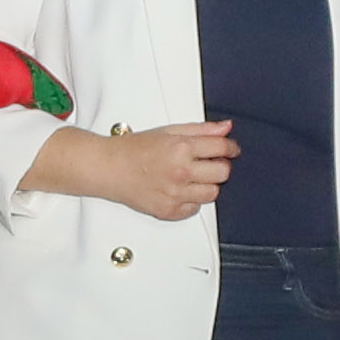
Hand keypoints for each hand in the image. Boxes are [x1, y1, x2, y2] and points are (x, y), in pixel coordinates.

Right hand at [33, 119, 237, 222]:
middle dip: (220, 166)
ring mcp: (175, 194)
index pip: (222, 148)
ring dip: (207, 185)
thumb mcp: (169, 131)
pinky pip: (194, 209)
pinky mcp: (168, 211)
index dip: (230, 148)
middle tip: (209, 164)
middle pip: (223, 173)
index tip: (230, 149)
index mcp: (182, 148)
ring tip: (191, 178)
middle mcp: (180, 172)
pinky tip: (179, 190)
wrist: (109, 168)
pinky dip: (191, 201)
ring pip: (212, 194)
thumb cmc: (134, 148)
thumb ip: (201, 130)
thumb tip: (226, 128)